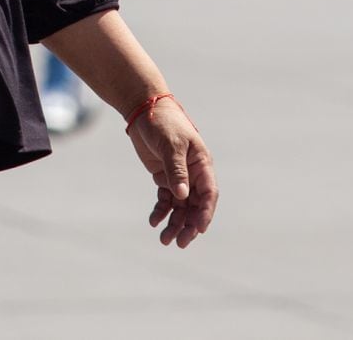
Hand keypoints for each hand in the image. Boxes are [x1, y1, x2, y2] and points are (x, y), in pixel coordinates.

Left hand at [127, 99, 216, 247]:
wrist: (144, 109)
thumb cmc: (162, 123)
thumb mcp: (170, 145)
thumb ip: (176, 170)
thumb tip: (183, 196)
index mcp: (202, 164)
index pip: (208, 194)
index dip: (205, 213)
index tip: (198, 229)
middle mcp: (193, 173)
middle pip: (195, 205)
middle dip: (189, 225)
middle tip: (180, 243)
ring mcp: (179, 176)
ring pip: (181, 206)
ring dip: (175, 223)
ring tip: (165, 240)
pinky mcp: (164, 177)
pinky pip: (166, 199)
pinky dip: (161, 211)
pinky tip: (154, 222)